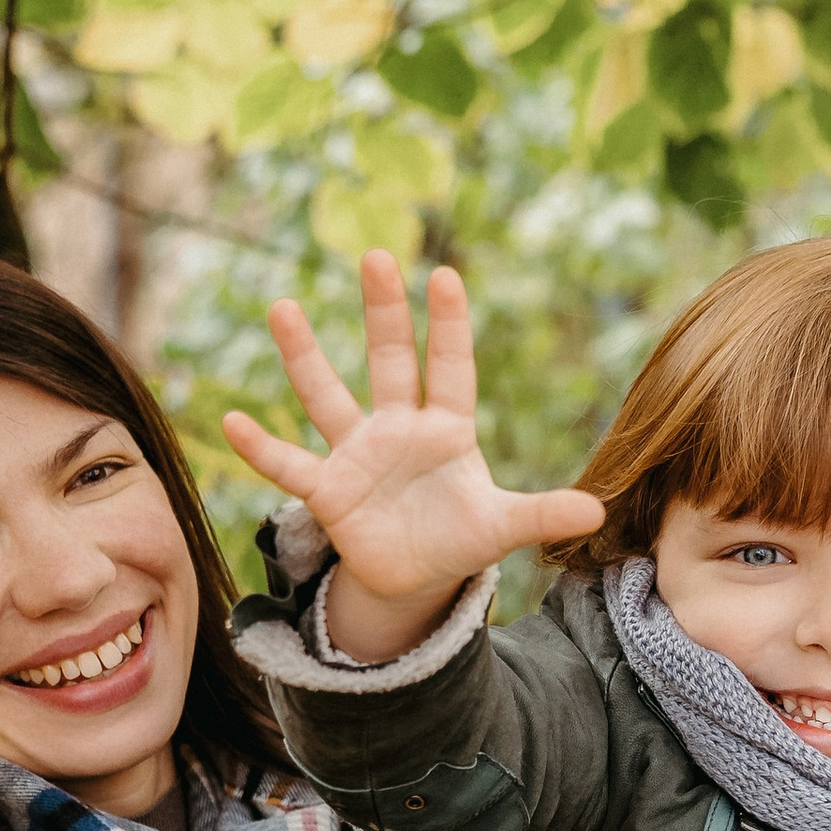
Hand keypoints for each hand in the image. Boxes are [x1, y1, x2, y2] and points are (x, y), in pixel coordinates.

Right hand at [220, 248, 603, 663]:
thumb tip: (599, 515)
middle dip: (384, 312)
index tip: (445, 276)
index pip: (450, 369)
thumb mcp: (502, 527)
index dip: (448, 327)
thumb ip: (542, 514)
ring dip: (305, 356)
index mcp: (447, 430)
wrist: (413, 575)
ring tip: (283, 308)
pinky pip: (288, 465)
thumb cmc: (458, 536)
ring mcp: (357, 454)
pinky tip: (231, 421)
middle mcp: (398, 429)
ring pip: (327, 397)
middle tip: (376, 255)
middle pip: (390, 361)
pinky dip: (261, 448)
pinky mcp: (327, 490)